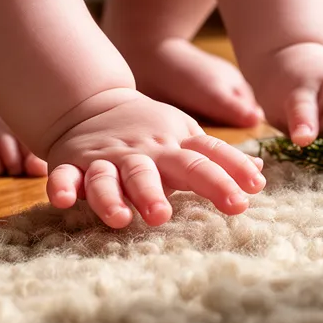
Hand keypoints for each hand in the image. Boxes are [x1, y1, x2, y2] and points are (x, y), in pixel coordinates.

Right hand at [43, 89, 265, 228]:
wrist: (92, 105)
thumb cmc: (150, 132)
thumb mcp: (186, 137)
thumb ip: (219, 159)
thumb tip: (260, 174)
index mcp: (171, 146)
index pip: (202, 158)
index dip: (225, 176)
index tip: (246, 197)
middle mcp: (138, 153)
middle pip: (149, 171)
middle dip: (155, 193)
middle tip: (164, 217)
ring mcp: (104, 159)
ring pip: (106, 177)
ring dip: (111, 196)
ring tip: (119, 218)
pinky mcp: (72, 165)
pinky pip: (63, 176)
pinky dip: (61, 186)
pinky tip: (64, 201)